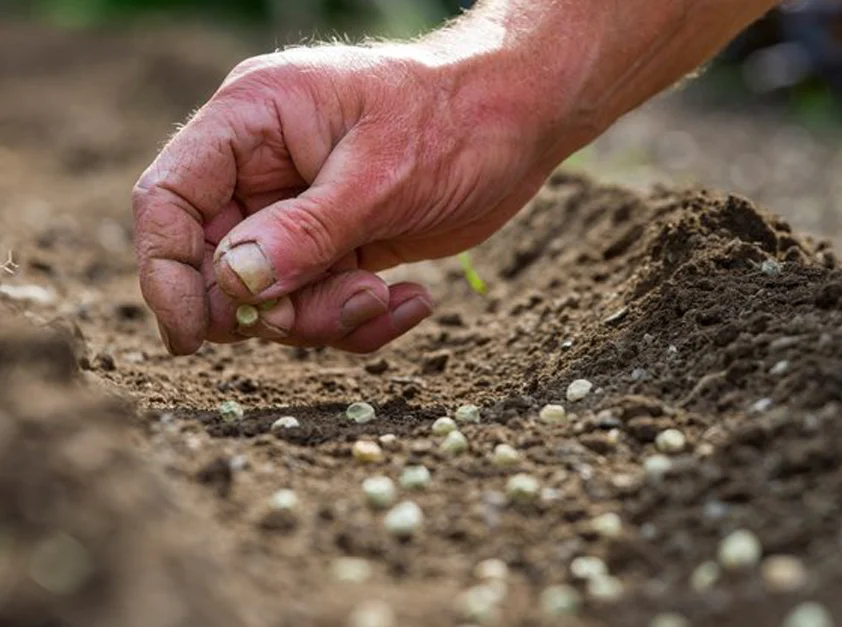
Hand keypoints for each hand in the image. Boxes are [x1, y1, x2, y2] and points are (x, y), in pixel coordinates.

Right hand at [133, 42, 558, 354]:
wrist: (521, 122)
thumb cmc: (456, 121)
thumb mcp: (381, 176)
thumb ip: (306, 232)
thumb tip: (234, 283)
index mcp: (253, 121)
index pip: (170, 198)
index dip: (166, 270)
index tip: (190, 337)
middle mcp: (264, 169)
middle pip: (218, 263)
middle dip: (272, 307)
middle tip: (345, 303)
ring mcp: (301, 211)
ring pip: (273, 297)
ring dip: (325, 317)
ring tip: (384, 297)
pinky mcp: (338, 245)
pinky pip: (322, 304)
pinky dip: (360, 319)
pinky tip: (414, 302)